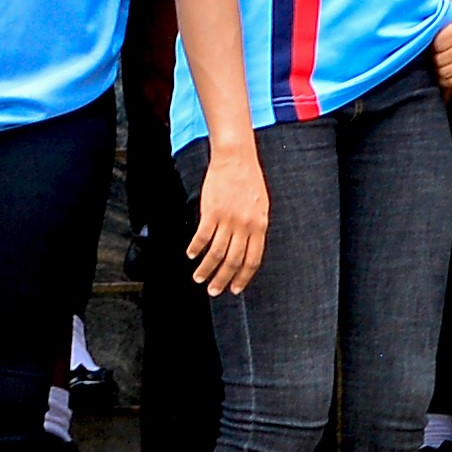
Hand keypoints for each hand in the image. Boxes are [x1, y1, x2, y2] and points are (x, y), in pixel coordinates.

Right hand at [189, 138, 272, 293]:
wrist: (237, 159)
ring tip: (199, 278)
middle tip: (214, 291)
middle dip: (223, 279)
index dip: (243, 277)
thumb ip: (255, 229)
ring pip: (217, 253)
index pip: (253, 260)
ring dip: (206, 268)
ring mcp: (228, 219)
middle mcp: (245, 225)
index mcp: (260, 226)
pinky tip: (191, 255)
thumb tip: (248, 250)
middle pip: (234, 261)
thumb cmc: (249, 182)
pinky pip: (203, 236)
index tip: (235, 289)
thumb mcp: (260, 207)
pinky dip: (196, 248)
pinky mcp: (212, 211)